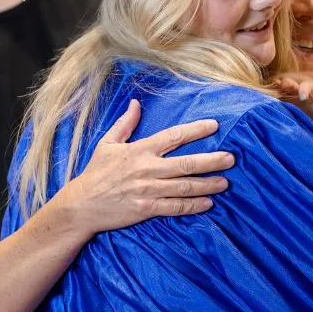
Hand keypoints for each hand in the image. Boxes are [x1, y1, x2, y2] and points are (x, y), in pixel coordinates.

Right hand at [53, 99, 232, 236]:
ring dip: (208, 184)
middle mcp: (147, 169)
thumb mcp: (107, 143)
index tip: (215, 125)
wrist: (81, 206)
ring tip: (226, 182)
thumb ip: (125, 123)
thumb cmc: (96, 173)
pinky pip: (175, 207)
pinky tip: (208, 203)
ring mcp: (147, 190)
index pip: (173, 136)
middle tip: (231, 158)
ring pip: (185, 186)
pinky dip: (193, 206)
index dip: (196, 130)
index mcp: (140, 150)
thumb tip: (136, 103)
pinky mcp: (146, 209)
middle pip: (186, 163)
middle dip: (212, 161)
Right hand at [272, 74, 312, 130]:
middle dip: (287, 84)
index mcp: (311, 92)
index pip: (307, 86)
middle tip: (282, 85)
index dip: (304, 89)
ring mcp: (286, 98)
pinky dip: (267, 99)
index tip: (303, 97)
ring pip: (280, 90)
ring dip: (275, 90)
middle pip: (291, 84)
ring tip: (269, 91)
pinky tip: (261, 100)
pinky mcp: (279, 105)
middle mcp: (297, 92)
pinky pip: (272, 100)